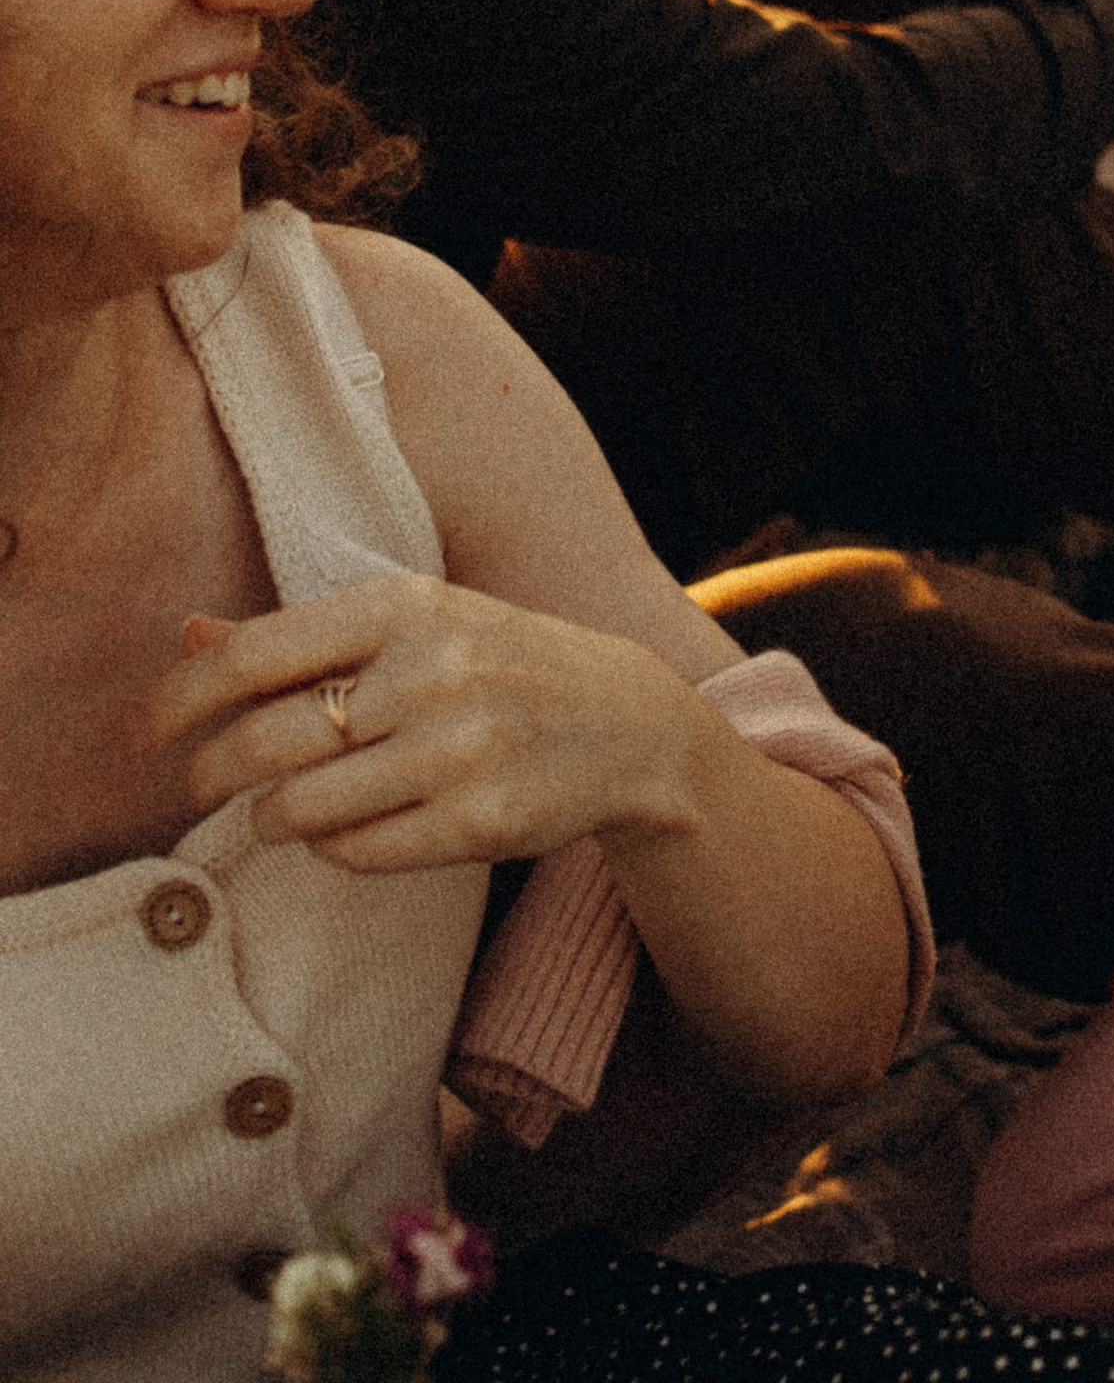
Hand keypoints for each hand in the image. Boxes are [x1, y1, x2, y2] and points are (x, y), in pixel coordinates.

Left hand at [146, 571, 710, 872]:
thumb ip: (302, 634)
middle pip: (265, 741)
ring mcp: (459, 750)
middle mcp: (432, 669)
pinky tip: (350, 825)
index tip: (144, 732)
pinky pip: (355, 854)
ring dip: (272, 818)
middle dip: (208, 772)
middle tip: (194, 784)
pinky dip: (333, 847)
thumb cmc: (497, 661)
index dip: (180, 700)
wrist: (625, 720)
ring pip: (302, 810)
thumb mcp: (414, 621)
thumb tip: (189, 635)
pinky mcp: (479, 823)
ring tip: (283, 807)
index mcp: (407, 602)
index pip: (255, 656)